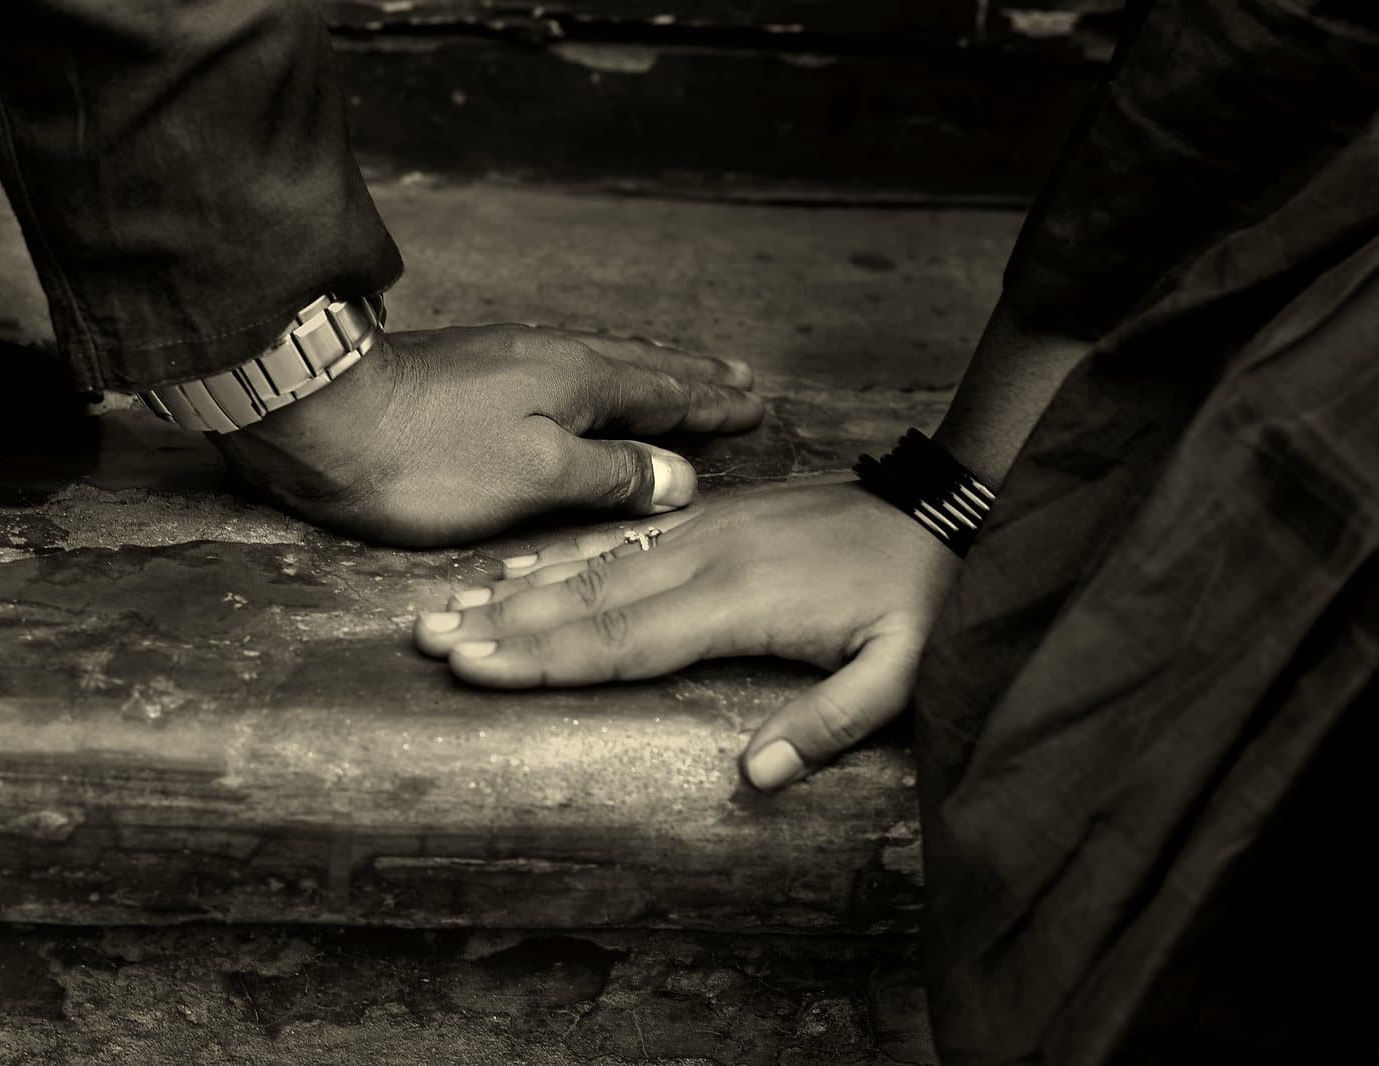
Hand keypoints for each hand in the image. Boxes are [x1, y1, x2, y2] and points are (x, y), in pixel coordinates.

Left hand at [212, 324, 762, 545]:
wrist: (320, 415)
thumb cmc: (426, 458)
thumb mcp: (533, 478)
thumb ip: (610, 475)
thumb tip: (679, 476)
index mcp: (579, 383)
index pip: (667, 395)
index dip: (713, 405)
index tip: (756, 406)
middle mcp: (553, 358)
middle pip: (642, 366)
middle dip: (694, 376)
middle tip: (740, 377)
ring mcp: (510, 359)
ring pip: (603, 359)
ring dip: (651, 366)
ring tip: (681, 366)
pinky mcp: (472, 370)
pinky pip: (565, 364)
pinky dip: (600, 369)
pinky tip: (584, 375)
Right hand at [411, 480, 961, 789]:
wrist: (953, 508)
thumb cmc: (925, 599)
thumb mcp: (904, 671)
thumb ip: (829, 724)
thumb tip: (753, 779)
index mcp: (742, 601)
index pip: (624, 638)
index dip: (545, 657)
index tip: (477, 668)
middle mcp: (708, 559)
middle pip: (587, 598)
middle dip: (503, 624)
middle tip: (426, 638)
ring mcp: (706, 531)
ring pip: (594, 563)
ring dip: (516, 588)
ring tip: (449, 606)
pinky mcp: (714, 518)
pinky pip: (624, 535)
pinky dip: (565, 552)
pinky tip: (521, 567)